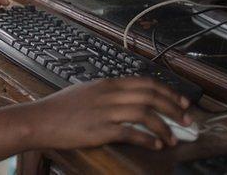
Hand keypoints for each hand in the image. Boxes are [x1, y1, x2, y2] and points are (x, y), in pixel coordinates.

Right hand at [23, 77, 192, 150]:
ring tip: (173, 138)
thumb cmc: (59, 109)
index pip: (145, 83)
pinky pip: (130, 132)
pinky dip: (147, 138)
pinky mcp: (99, 130)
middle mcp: (108, 94)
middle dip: (174, 108)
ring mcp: (104, 112)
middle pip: (150, 96)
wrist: (38, 120)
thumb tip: (129, 101)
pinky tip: (155, 145)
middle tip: (187, 120)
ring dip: (164, 126)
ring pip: (144, 113)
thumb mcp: (86, 92)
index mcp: (106, 84)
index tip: (182, 102)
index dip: (168, 92)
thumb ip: (108, 94)